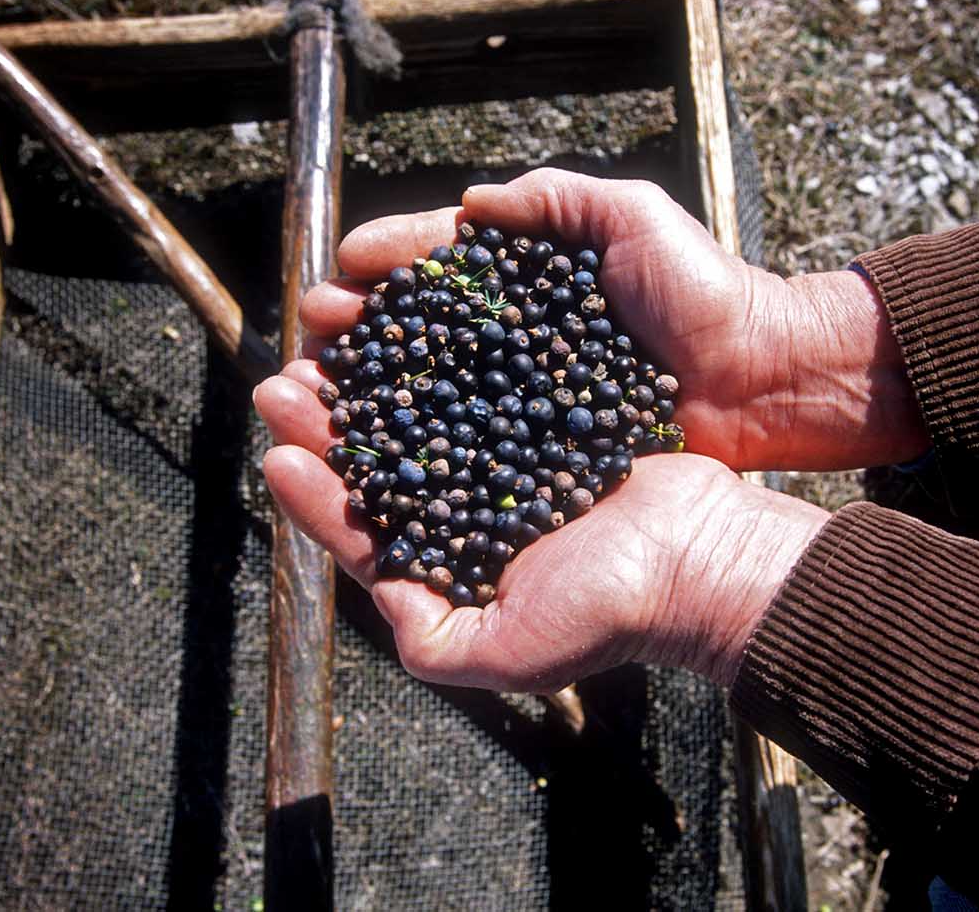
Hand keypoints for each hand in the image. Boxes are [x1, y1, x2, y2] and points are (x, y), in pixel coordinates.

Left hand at [253, 384, 828, 689]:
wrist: (703, 555)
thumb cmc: (612, 612)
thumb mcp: (513, 651)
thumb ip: (435, 642)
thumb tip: (378, 600)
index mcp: (450, 569)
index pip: (363, 533)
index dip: (314, 497)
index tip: (276, 453)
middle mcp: (468, 515)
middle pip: (378, 466)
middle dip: (325, 426)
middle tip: (282, 381)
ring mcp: (502, 465)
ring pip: (417, 417)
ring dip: (368, 383)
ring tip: (326, 343)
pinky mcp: (540, 420)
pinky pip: (477, 384)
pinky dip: (437, 358)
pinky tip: (407, 327)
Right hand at [296, 168, 928, 471]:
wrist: (765, 380)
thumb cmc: (706, 292)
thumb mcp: (634, 217)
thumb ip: (556, 199)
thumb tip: (471, 205)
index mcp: (529, 281)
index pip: (441, 264)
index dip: (389, 262)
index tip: (344, 270)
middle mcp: (516, 341)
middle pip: (418, 333)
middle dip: (359, 331)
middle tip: (313, 335)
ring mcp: (526, 401)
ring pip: (429, 394)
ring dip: (368, 394)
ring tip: (316, 393)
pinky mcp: (543, 456)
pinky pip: (470, 451)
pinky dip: (419, 450)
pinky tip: (376, 452)